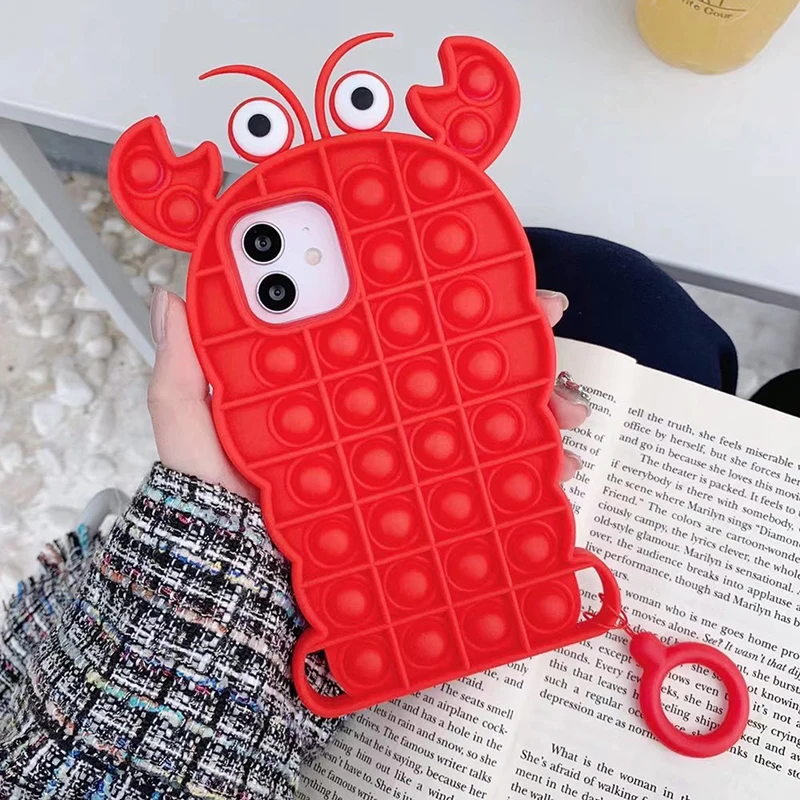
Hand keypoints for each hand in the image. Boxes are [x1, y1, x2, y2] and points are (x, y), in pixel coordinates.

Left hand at [147, 288, 588, 498]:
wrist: (238, 582)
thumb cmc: (215, 499)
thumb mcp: (191, 423)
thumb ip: (184, 363)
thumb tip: (172, 290)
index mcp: (333, 377)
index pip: (390, 319)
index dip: (432, 290)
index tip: (474, 266)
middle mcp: (374, 406)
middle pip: (450, 360)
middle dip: (508, 339)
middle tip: (549, 324)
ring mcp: (401, 450)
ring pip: (478, 412)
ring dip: (531, 402)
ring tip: (565, 405)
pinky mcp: (417, 494)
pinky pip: (476, 472)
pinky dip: (522, 466)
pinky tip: (550, 465)